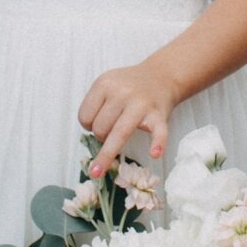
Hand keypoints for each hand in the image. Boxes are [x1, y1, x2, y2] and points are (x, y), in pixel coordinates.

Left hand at [78, 63, 180, 179]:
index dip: (89, 124)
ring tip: (99, 170)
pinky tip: (155, 154)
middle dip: (101, 135)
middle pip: (100, 128)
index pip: (84, 116)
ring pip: (118, 135)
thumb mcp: (107, 84)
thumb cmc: (129, 86)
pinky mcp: (159, 115)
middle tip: (109, 130)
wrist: (161, 76)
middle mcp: (122, 92)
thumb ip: (95, 104)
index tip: (98, 121)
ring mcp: (142, 104)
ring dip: (108, 153)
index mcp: (105, 84)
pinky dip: (158, 143)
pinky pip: (159, 132)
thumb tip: (92, 135)